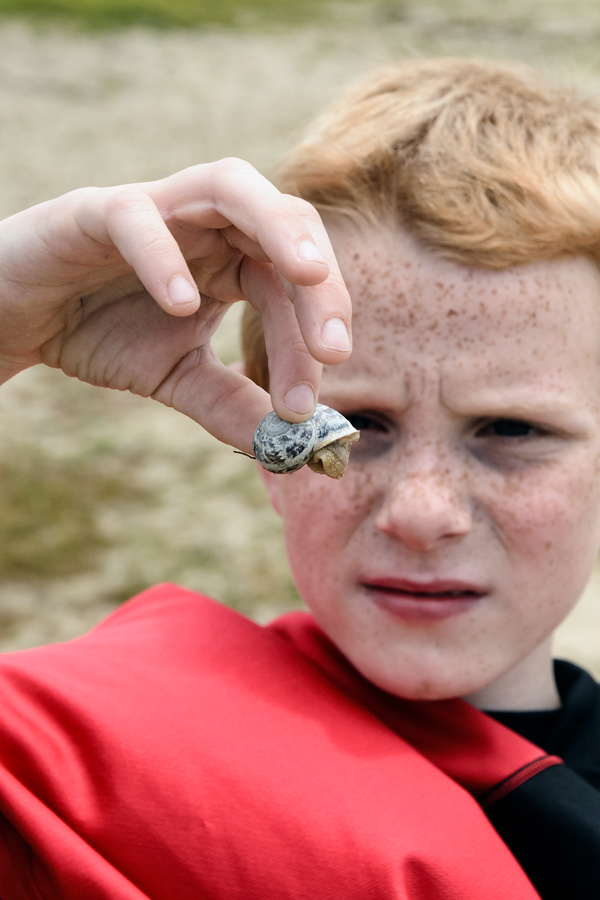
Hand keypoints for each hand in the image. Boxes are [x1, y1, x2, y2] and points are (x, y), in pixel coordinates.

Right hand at [0, 159, 351, 452]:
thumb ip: (231, 404)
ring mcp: (159, 208)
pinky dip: (163, 254)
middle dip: (320, 285)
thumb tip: (292, 448)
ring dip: (276, 227)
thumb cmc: (104, 331)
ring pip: (230, 185)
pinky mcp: (97, 210)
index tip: (310, 406)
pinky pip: (137, 217)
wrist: (22, 316)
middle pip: (288, 224)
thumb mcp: (179, 377)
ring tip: (305, 276)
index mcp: (236, 258)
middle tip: (334, 349)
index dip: (310, 340)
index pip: (292, 287)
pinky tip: (183, 304)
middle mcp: (210, 223)